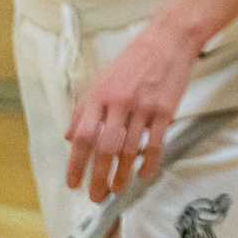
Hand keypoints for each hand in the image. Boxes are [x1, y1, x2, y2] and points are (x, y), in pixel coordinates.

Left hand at [65, 20, 199, 203]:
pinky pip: (156, 143)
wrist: (168, 40)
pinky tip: (144, 174)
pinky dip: (150, 163)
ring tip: (118, 189)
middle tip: (95, 196)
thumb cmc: (134, 60)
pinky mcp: (165, 110)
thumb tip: (69, 137)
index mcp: (99, 96)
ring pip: (130, 150)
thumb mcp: (101, 80)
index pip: (82, 137)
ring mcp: (143, 107)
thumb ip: (83, 109)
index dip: (75, 164)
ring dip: (122, 175)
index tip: (73, 183)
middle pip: (105, 150)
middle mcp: (119, 103)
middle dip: (98, 178)